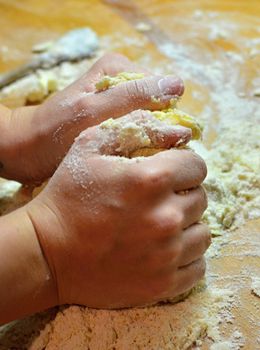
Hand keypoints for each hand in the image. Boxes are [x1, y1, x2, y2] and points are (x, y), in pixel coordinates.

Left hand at [1, 53, 183, 183]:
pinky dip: (139, 145)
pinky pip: (142, 130)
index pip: (164, 91)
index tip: (155, 143)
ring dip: (149, 140)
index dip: (165, 119)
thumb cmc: (55, 131)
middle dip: (157, 130)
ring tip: (132, 156)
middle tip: (138, 152)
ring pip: (154, 121)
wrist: (31, 148)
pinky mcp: (119, 118)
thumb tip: (178, 85)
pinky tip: (128, 156)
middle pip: (160, 106)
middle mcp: (125, 80)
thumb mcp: (92, 112)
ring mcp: (122, 99)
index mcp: (120, 68)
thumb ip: (132, 97)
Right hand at [27, 111, 209, 308]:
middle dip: (184, 195)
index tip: (172, 174)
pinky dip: (186, 257)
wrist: (48, 252)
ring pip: (203, 233)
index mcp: (153, 179)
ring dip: (188, 226)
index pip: (197, 167)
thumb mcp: (89, 146)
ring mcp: (167, 254)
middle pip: (201, 199)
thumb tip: (175, 132)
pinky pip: (198, 266)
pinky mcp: (163, 283)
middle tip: (160, 201)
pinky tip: (165, 250)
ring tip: (162, 226)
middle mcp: (167, 216)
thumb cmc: (67, 196)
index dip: (185, 167)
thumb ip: (133, 129)